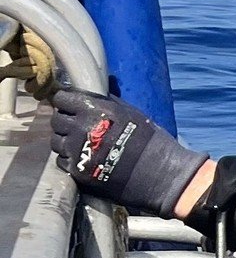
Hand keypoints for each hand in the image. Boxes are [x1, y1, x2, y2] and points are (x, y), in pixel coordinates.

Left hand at [50, 87, 208, 217]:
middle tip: (77, 127)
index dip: (66, 102)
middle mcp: (81, 128)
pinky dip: (70, 159)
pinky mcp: (78, 171)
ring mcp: (78, 151)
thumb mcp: (131, 113)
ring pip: (56, 142)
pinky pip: (62, 161)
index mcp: (95, 109)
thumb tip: (100, 84)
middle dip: (65, 122)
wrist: (158, 174)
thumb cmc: (150, 141)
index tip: (72, 107)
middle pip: (56, 120)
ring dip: (65, 142)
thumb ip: (109, 100)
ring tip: (80, 145)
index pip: (62, 98)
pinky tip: (84, 159)